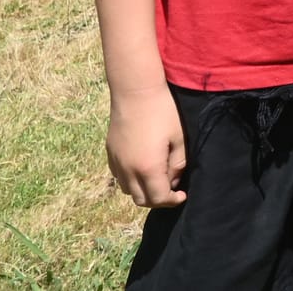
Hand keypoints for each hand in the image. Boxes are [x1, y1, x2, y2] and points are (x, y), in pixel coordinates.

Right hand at [106, 84, 185, 207]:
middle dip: (158, 200)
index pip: (159, 198)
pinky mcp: (110, 154)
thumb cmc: (163, 112)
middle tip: (171, 189)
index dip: (172, 201)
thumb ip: (178, 164)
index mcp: (147, 168)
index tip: (182, 195)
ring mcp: (116, 163)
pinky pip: (119, 177)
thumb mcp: (179, 138)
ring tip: (158, 178)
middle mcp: (127, 170)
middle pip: (141, 200)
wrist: (135, 92)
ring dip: (143, 191)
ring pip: (128, 190)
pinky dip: (131, 180)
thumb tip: (174, 180)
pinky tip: (143, 167)